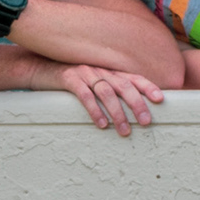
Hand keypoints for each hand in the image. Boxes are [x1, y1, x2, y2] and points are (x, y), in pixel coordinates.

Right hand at [39, 63, 164, 136]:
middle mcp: (99, 69)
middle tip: (146, 122)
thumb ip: (109, 88)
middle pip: (123, 85)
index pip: (132, 76)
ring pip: (106, 92)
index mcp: (107, 70)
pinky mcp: (68, 78)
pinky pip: (84, 95)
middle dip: (137, 104)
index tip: (160, 99)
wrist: (38, 69)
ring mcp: (84, 72)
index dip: (147, 86)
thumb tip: (129, 107)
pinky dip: (95, 110)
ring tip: (125, 131)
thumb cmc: (69, 80)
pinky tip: (101, 124)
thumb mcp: (91, 80)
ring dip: (118, 113)